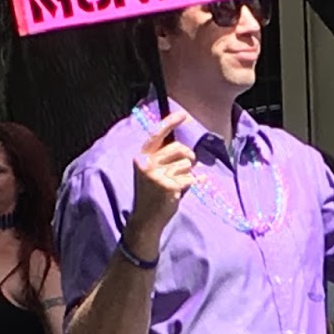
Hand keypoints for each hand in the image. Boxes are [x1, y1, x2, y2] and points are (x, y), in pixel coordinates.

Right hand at [130, 110, 194, 252]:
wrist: (146, 219)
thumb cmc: (152, 193)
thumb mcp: (153, 172)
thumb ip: (165, 159)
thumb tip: (186, 149)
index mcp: (142, 157)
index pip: (157, 134)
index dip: (170, 122)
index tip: (183, 114)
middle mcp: (147, 163)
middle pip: (179, 148)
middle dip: (188, 156)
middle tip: (185, 167)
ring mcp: (156, 175)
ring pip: (187, 164)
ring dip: (187, 174)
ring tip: (176, 184)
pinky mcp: (167, 186)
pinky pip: (190, 178)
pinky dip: (191, 184)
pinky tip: (181, 190)